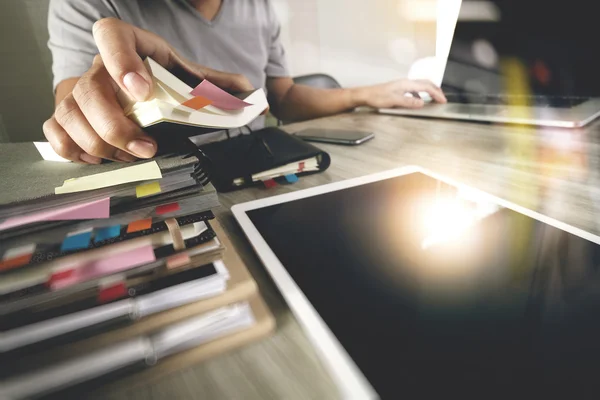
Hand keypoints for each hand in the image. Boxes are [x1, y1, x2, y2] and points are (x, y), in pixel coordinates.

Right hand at [43, 18, 254, 162]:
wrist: (144, 92)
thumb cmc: (168, 84)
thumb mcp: (195, 80)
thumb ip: (220, 85)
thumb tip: (251, 95)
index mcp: (134, 47)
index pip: (112, 34)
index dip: (121, 58)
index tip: (141, 91)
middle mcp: (101, 67)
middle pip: (90, 87)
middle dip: (116, 125)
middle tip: (146, 148)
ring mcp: (81, 90)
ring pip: (69, 111)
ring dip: (98, 143)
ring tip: (129, 158)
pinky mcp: (68, 114)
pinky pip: (55, 128)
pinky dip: (72, 148)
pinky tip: (99, 159)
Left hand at [352, 79, 446, 108]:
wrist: (365, 95)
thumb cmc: (377, 97)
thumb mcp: (394, 101)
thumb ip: (408, 102)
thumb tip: (422, 103)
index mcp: (406, 84)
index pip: (426, 87)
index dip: (436, 94)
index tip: (443, 101)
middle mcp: (405, 83)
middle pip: (425, 83)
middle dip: (436, 90)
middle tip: (442, 98)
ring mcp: (402, 85)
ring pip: (420, 86)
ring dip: (429, 92)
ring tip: (434, 99)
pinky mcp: (398, 89)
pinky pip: (414, 90)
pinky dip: (420, 95)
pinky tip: (418, 101)